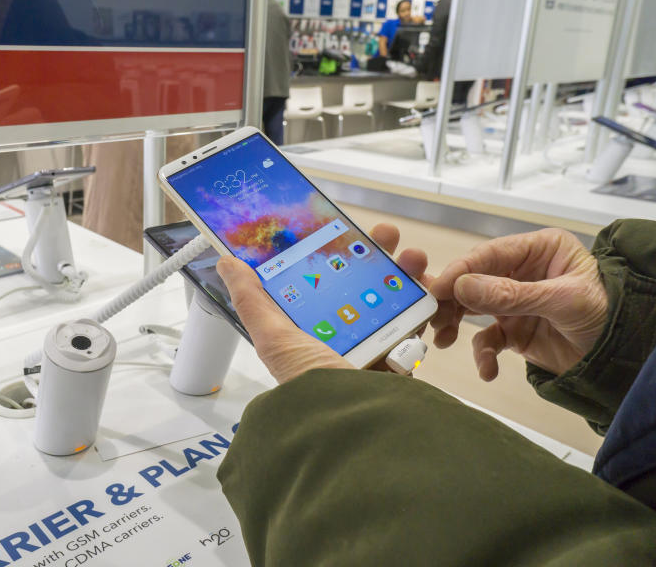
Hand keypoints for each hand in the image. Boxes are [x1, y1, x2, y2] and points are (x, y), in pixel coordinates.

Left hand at [216, 224, 428, 383]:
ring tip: (411, 255)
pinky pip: (416, 320)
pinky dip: (425, 299)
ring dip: (404, 269)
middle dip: (373, 254)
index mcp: (307, 332)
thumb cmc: (314, 387)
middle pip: (358, 283)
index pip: (318, 282)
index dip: (328, 254)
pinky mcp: (403, 355)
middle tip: (384, 234)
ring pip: (391, 296)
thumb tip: (227, 263)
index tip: (338, 227)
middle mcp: (340, 337)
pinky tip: (428, 283)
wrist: (360, 427)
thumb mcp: (275, 338)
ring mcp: (374, 345)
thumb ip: (252, 300)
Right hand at [429, 228, 607, 380]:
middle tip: (431, 316)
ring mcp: (515, 301)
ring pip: (472, 308)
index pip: (489, 254)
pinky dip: (483, 355)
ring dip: (455, 324)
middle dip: (452, 300)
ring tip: (441, 339)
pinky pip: (488, 339)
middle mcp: (522, 271)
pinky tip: (488, 370)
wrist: (626, 359)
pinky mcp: (514, 330)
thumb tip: (462, 287)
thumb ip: (511, 294)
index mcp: (538, 250)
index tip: (438, 289)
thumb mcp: (561, 300)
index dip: (461, 270)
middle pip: (474, 280)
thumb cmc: (608, 314)